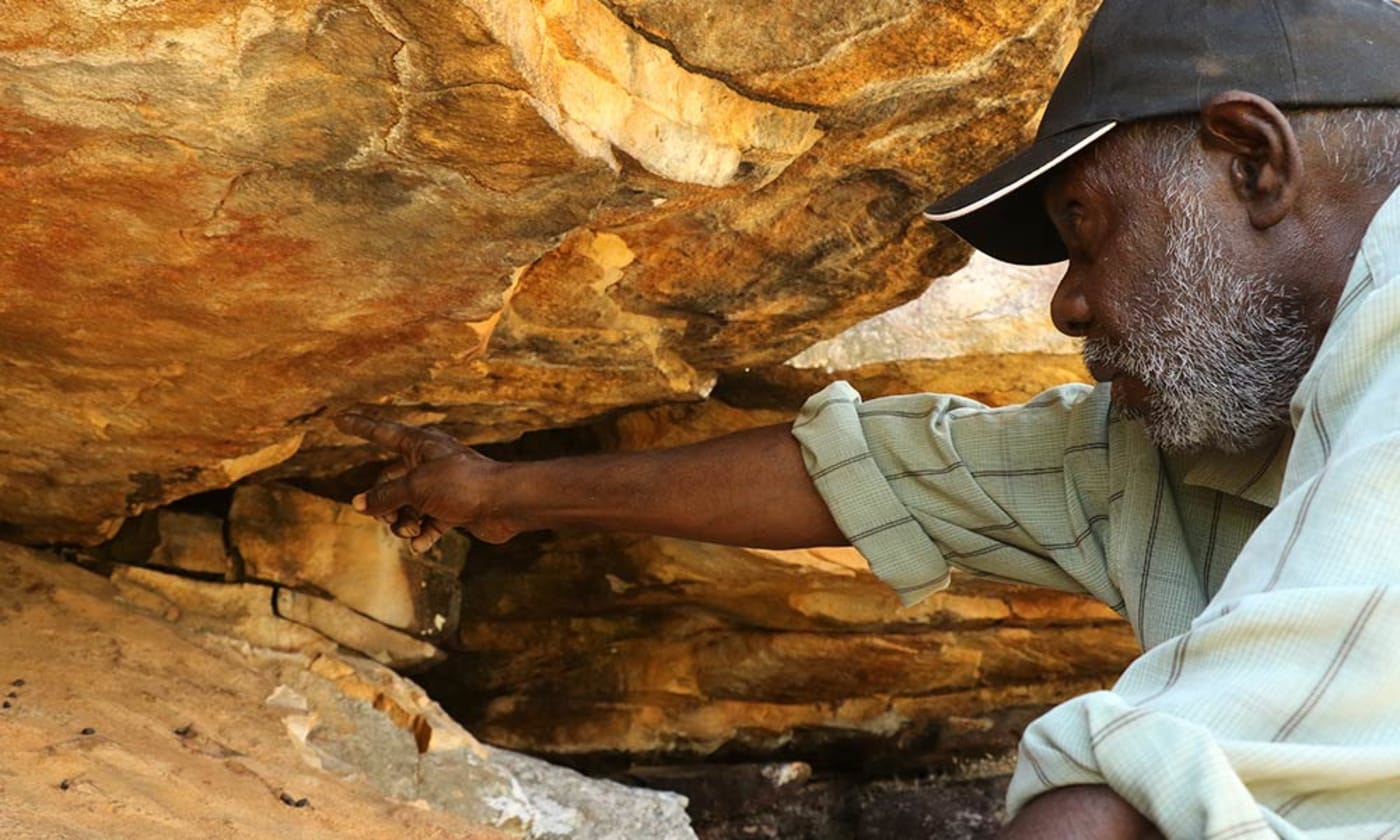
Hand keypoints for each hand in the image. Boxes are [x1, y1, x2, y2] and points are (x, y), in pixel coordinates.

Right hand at [334, 414, 522, 550]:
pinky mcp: (452, 509)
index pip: (380, 432)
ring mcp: (440, 487)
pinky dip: (422, 534)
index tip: (338, 418)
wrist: (505, 503)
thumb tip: (358, 504)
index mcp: (419, 444)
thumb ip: (384, 496)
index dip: (358, 426)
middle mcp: (428, 463)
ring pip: (405, 506)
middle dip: (383, 504)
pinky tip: (422, 543)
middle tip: (386, 519)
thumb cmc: (463, 484)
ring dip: (402, 523)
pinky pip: (426, 523)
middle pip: (388, 481)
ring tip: (410, 530)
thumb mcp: (415, 487)